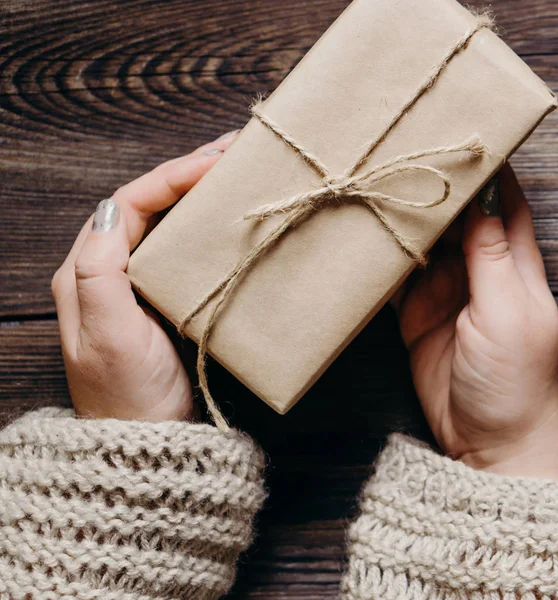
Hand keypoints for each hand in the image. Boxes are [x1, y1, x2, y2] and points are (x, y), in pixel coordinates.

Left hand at [52, 132, 238, 421]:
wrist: (146, 446)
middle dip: (186, 175)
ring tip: (232, 175)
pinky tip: (226, 221)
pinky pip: (180, 251)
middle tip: (231, 154)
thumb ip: (101, 273)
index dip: (171, 177)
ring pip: (165, 225)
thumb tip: (116, 210)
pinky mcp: (161, 303)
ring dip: (196, 197)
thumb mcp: (109, 336)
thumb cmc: (130, 396)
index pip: (128, 204)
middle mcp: (107, 273)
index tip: (214, 163)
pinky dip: (203, 228)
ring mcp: (136, 288)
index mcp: (87, 273)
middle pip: (146, 207)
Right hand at [396, 165, 557, 483]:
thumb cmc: (513, 380)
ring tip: (378, 188)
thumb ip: (490, 258)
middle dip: (437, 190)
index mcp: (514, 267)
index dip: (490, 172)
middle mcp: (478, 273)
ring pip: (423, 245)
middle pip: (457, 219)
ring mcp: (444, 294)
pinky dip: (383, 262)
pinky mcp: (415, 316)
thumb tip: (481, 201)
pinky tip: (365, 241)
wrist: (486, 441)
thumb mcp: (507, 314)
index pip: (505, 205)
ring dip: (405, 222)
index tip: (465, 137)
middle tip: (406, 156)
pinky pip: (397, 280)